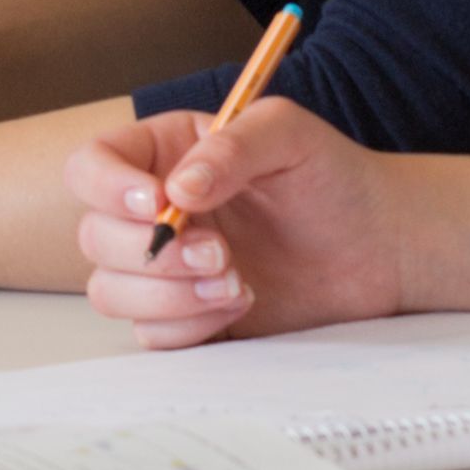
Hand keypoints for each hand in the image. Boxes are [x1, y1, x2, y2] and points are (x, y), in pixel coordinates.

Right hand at [65, 97, 403, 342]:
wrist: (378, 246)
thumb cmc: (333, 179)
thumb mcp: (289, 135)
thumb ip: (232, 146)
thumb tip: (178, 189)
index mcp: (163, 155)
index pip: (91, 166)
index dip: (105, 188)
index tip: (155, 203)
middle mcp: (152, 212)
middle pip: (95, 237)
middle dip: (154, 253)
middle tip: (220, 252)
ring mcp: (165, 269)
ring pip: (111, 292)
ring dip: (167, 295)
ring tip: (236, 281)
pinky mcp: (186, 317)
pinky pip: (151, 334)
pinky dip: (189, 325)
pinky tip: (240, 303)